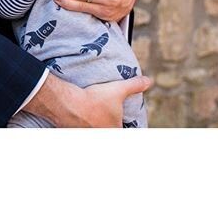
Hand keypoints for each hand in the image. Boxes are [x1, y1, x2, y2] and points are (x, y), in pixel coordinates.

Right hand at [23, 73, 151, 127]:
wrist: (68, 103)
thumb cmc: (95, 99)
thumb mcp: (117, 90)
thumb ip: (134, 86)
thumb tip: (149, 81)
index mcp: (115, 131)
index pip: (125, 133)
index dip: (126, 128)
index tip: (126, 124)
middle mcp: (101, 136)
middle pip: (110, 131)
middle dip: (110, 126)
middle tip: (107, 117)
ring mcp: (87, 135)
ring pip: (95, 131)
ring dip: (95, 126)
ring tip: (94, 117)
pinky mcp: (73, 133)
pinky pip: (81, 131)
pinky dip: (82, 126)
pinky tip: (80, 118)